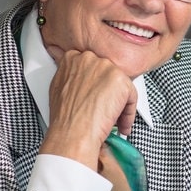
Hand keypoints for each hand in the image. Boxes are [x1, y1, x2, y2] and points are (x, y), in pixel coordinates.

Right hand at [39, 49, 137, 167]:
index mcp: (72, 58)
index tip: (97, 93)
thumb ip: (71, 77)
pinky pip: (131, 96)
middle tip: (105, 107)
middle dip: (109, 92)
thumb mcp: (59, 88)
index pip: (92, 65)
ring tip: (112, 118)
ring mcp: (106, 68)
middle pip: (108, 74)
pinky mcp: (120, 80)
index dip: (96, 83)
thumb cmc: (65, 117)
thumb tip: (79, 81)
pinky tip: (120, 122)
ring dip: (119, 103)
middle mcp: (89, 59)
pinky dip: (128, 112)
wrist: (73, 132)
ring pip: (120, 85)